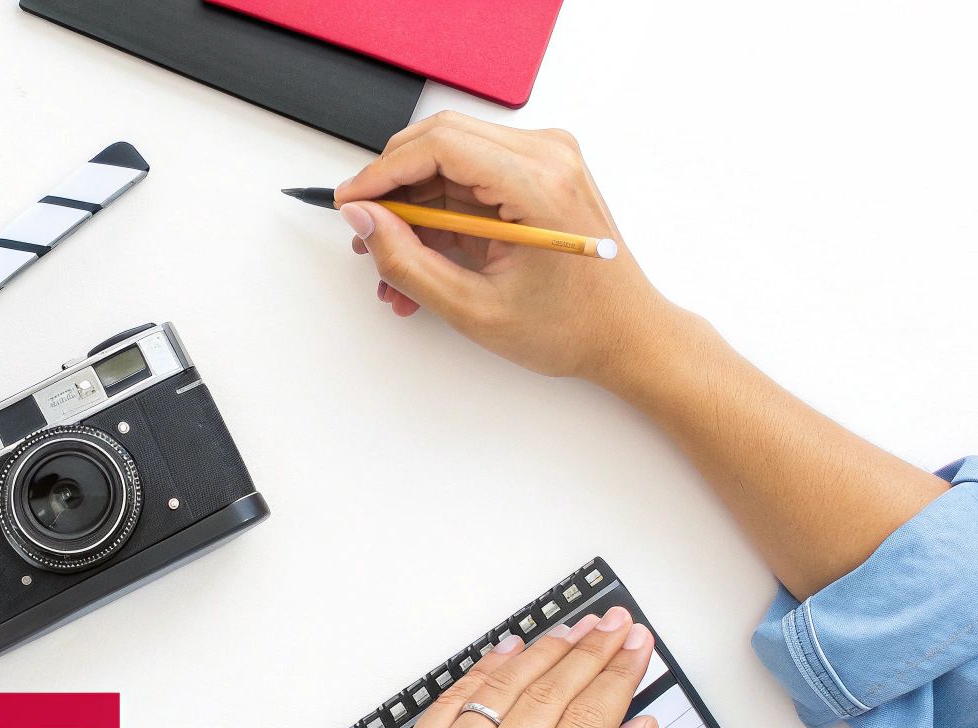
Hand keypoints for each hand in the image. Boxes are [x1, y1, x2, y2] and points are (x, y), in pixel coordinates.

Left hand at [331, 607, 659, 727]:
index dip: (619, 673)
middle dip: (589, 652)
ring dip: (541, 653)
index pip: (591, 716)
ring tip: (572, 632)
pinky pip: (449, 704)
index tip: (636, 648)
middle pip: (550, 692)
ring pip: (499, 688)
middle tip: (612, 626)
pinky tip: (511, 656)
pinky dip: (483, 674)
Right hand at [335, 111, 686, 386]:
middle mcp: (548, 156)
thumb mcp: (473, 308)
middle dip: (392, 186)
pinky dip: (439, 214)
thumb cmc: (573, 327)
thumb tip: (363, 220)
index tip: (350, 202)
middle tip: (364, 232)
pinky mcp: (540, 172)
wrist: (627, 335)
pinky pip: (470, 176)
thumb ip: (406, 261)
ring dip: (413, 207)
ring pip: (450, 159)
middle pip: (440, 141)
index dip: (383, 172)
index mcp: (540, 184)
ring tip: (392, 264)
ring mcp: (547, 159)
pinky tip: (423, 260)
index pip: (439, 146)